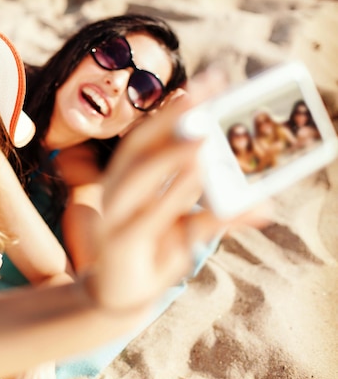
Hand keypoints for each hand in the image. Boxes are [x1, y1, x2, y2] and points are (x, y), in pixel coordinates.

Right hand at [87, 75, 268, 309]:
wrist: (120, 298)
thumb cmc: (152, 253)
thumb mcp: (188, 228)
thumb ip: (219, 213)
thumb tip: (265, 207)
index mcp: (128, 179)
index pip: (149, 134)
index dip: (177, 107)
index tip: (211, 80)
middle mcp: (115, 191)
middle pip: (140, 146)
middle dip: (172, 117)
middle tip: (208, 92)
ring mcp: (113, 217)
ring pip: (138, 178)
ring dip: (171, 155)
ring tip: (204, 137)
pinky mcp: (120, 244)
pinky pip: (149, 216)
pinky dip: (172, 196)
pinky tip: (197, 177)